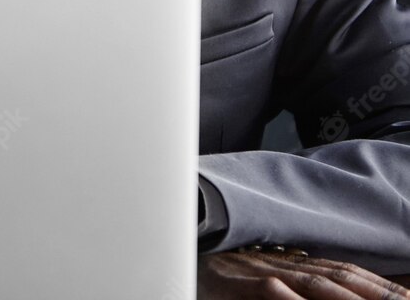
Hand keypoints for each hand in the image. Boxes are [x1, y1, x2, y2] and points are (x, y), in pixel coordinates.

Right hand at [199, 249, 409, 298]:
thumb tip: (309, 286)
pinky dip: (297, 298)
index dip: (382, 285)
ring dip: (355, 295)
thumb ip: (288, 284)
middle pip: (342, 278)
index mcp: (288, 264)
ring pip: (319, 284)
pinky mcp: (238, 285)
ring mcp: (260, 273)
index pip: (345, 273)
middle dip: (383, 292)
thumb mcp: (255, 279)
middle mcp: (280, 265)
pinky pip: (276, 292)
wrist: (164, 252)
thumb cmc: (209, 276)